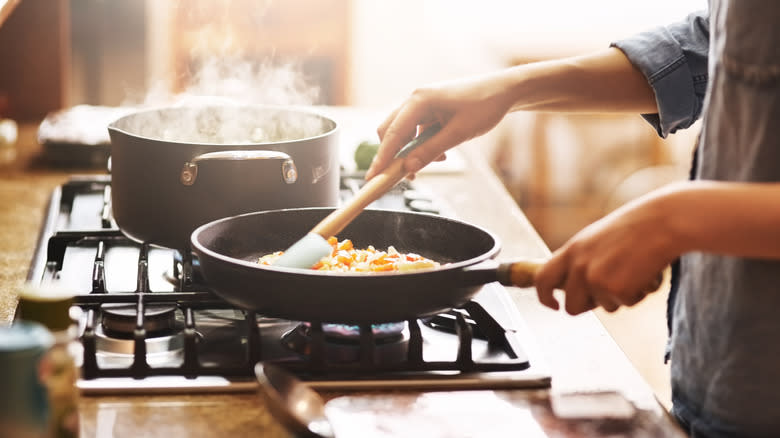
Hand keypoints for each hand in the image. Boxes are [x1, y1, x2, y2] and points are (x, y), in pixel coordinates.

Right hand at [365, 72, 515, 179]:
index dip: (381, 158)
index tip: (373, 177)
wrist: (505, 91)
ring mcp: (422, 103)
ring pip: (404, 133)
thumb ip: (430, 151)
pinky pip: (417, 131)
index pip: (392, 133)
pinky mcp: (430, 109)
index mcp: (419, 100)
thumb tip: (408, 167)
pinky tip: (441, 152)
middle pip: (391, 131)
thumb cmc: (485, 106)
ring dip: (412, 151)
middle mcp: (416, 99)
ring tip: (436, 162)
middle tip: (404, 176)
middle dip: (395, 155)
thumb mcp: (458, 134)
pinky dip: (422, 144)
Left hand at [534, 188, 680, 314]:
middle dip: (589, 306)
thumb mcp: (596, 239)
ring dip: (620, 296)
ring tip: (633, 270)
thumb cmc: (635, 227)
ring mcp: (596, 279)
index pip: (543, 279)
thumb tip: (573, 286)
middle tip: (610, 291)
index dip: (544, 297)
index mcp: (571, 250)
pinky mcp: (617, 290)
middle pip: (572, 306)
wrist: (663, 222)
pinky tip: (645, 273)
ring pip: (604, 307)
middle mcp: (579, 266)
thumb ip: (582, 260)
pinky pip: (626, 304)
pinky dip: (638, 294)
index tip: (553, 305)